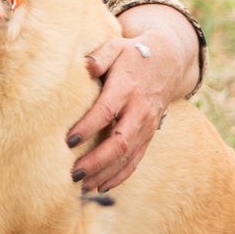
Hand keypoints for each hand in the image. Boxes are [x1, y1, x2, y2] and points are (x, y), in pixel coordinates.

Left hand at [67, 6, 199, 193]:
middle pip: (119, 142)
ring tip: (81, 185)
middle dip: (96, 161)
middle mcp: (139, 111)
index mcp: (127, 88)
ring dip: (105, 173)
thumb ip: (100, 56)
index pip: (106, 111)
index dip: (87, 127)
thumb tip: (86, 66)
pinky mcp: (148, 136)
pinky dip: (119, 176)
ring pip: (127, 157)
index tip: (68, 141)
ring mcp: (146, 126)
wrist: (167, 62)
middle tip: (73, 173)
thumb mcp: (116, 46)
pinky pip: (135, 161)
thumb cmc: (132, 55)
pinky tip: (101, 186)